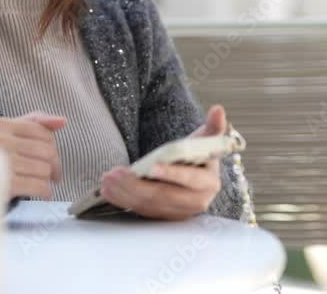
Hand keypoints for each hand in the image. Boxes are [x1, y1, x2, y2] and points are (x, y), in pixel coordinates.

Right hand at [0, 111, 65, 199]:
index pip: (42, 132)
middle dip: (54, 164)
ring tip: (42, 181)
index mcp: (1, 125)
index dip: (53, 146)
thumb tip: (62, 121)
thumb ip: (38, 122)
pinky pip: (38, 185)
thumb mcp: (12, 131)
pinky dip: (45, 190)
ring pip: (44, 169)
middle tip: (53, 173)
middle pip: (46, 151)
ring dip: (47, 179)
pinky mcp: (5, 185)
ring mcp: (1, 164)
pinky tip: (44, 192)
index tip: (52, 157)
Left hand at [99, 105, 226, 220]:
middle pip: (163, 196)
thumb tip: (218, 109)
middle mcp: (195, 203)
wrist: (192, 174)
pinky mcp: (162, 217)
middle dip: (137, 185)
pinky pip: (140, 211)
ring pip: (148, 205)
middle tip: (115, 173)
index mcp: (209, 184)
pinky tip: (107, 190)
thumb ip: (213, 126)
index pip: (189, 180)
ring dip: (125, 193)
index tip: (152, 167)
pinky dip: (122, 201)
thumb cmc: (197, 155)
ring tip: (107, 179)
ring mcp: (178, 214)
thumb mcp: (204, 140)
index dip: (172, 174)